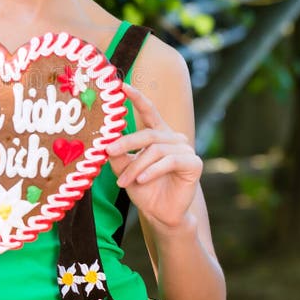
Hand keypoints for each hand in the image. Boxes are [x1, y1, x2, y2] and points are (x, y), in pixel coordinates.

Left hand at [106, 83, 201, 232]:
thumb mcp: (125, 170)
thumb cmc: (144, 190)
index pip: (148, 111)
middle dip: (126, 142)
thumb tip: (105, 141)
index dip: (137, 97)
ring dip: (136, 166)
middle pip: (148, 133)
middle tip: (108, 151)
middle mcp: (173, 138)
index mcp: (158, 135)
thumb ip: (118, 154)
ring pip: (156, 150)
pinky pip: (170, 161)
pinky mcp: (194, 163)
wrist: (161, 214)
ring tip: (123, 182)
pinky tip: (142, 180)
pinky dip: (152, 170)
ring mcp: (186, 150)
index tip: (121, 85)